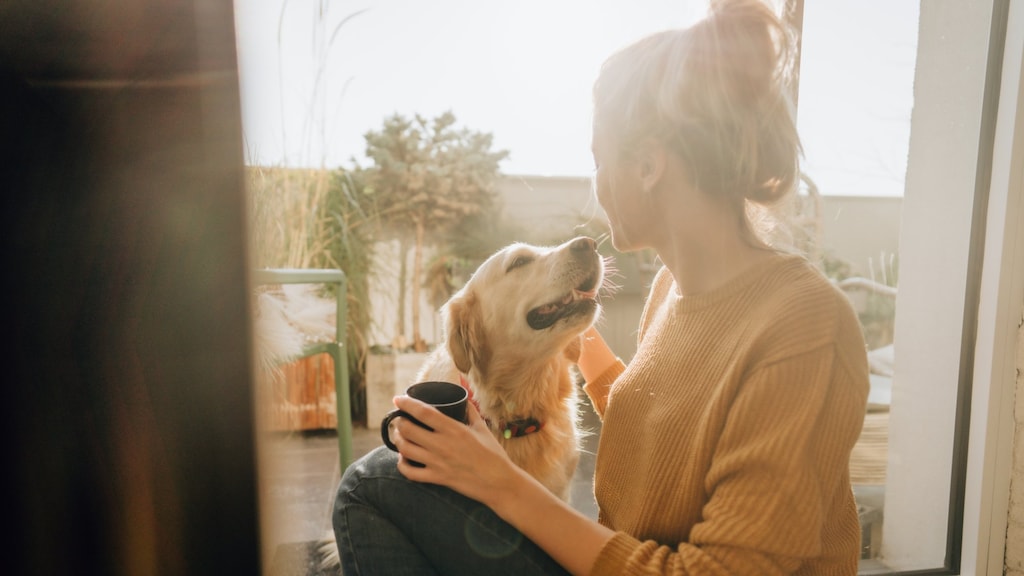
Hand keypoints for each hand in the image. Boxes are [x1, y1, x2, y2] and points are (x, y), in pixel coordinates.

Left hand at [388, 394, 521, 505]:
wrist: (499, 482)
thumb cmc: (493, 455)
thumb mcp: (482, 428)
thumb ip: (471, 411)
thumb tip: (464, 398)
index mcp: (454, 429)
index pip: (423, 412)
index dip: (407, 404)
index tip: (398, 399)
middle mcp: (443, 445)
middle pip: (408, 430)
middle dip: (399, 422)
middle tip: (399, 420)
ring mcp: (438, 463)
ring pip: (405, 449)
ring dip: (398, 441)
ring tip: (399, 436)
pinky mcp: (437, 478)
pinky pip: (410, 473)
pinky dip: (402, 465)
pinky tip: (404, 459)